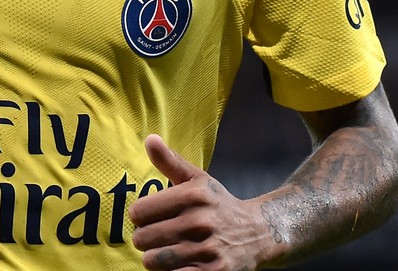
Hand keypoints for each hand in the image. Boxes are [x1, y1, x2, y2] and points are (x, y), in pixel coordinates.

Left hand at [128, 135, 275, 270]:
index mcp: (193, 195)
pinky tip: (179, 264)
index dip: (140, 217)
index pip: (138, 212)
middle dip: (146, 240)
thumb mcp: (198, 179)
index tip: (150, 219)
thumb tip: (149, 139)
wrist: (259, 233)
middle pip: (142, 238)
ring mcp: (206, 249)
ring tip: (166, 252)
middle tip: (159, 237)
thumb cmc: (219, 204)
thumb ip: (170, 161)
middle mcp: (199, 221)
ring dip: (155, 259)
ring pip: (152, 261)